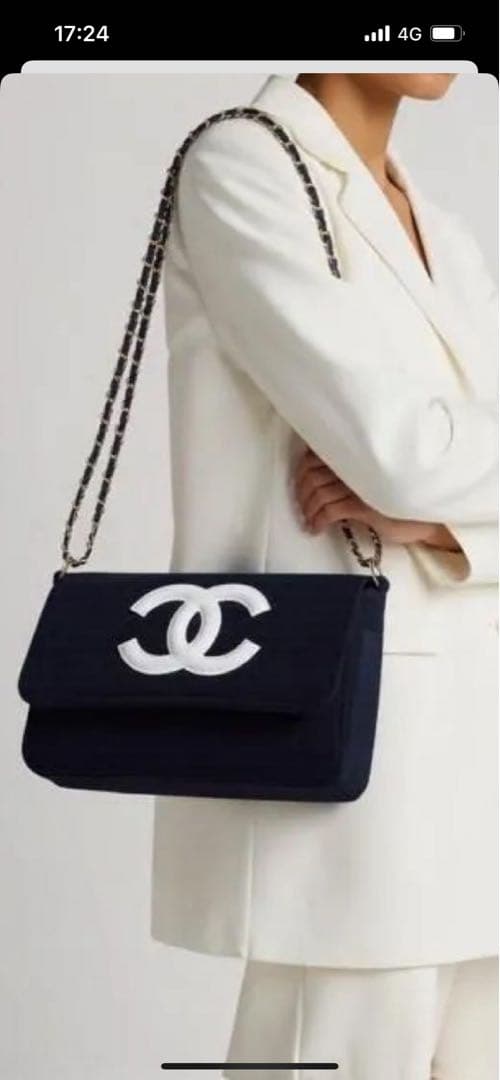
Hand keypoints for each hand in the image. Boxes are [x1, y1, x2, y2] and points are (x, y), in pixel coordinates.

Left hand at [294, 448, 460, 549]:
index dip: (301, 473)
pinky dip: (318, 521)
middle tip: (302, 507)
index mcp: (356, 454)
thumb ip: (348, 472)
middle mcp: (357, 463)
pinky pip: (330, 511)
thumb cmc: (398, 499)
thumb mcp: (369, 480)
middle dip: (302, 493)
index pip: (315, 455)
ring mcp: (360, 483)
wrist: (427, 518)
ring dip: (308, 510)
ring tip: (309, 521)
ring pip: (319, 493)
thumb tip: (316, 480)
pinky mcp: (365, 505)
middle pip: (312, 474)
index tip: (300, 487)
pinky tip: (316, 528)